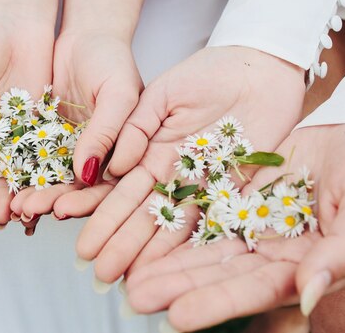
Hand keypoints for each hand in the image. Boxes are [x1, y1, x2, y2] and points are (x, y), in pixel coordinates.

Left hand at [11, 30, 141, 224]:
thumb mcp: (118, 94)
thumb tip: (88, 176)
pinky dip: (13, 169)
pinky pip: (26, 156)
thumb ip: (107, 133)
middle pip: (72, 190)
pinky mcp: (42, 136)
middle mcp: (92, 158)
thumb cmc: (113, 62)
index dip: (84, 202)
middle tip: (26, 211)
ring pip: (47, 178)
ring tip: (9, 205)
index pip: (103, 188)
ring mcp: (66, 149)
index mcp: (119, 154)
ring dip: (28, 193)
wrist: (87, 36)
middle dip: (48, 202)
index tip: (62, 210)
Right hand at [75, 47, 305, 284]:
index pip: (122, 189)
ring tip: (130, 277)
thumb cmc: (208, 72)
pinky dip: (193, 242)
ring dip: (151, 251)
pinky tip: (175, 265)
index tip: (84, 240)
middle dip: (121, 242)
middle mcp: (174, 172)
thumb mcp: (162, 93)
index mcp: (151, 149)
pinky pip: (213, 219)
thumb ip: (137, 127)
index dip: (103, 216)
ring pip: (174, 222)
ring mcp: (204, 183)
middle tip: (100, 271)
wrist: (260, 67)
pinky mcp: (236, 187)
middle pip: (144, 213)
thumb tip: (117, 166)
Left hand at [125, 123, 344, 330]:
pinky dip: (172, 217)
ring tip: (125, 271)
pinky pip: (198, 204)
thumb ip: (343, 255)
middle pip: (214, 272)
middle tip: (134, 295)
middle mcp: (268, 249)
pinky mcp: (234, 191)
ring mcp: (248, 220)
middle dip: (175, 284)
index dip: (215, 304)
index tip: (177, 317)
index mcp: (301, 264)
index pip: (252, 290)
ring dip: (164, 256)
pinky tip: (143, 227)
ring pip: (199, 242)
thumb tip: (309, 293)